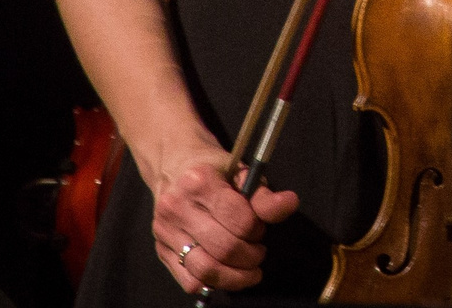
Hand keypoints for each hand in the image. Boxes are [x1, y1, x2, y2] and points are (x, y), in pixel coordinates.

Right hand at [145, 137, 298, 294]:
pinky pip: (189, 281)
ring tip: (249, 269)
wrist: (174, 167)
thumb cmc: (214, 170)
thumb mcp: (242, 173)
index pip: (239, 220)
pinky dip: (214, 283)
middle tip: (258, 250)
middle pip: (224, 248)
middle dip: (250, 255)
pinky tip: (227, 273)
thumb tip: (290, 203)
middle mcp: (177, 208)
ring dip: (236, 277)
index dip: (257, 229)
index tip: (260, 227)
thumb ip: (264, 195)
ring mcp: (165, 232)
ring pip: (205, 270)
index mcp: (200, 182)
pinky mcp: (161, 250)